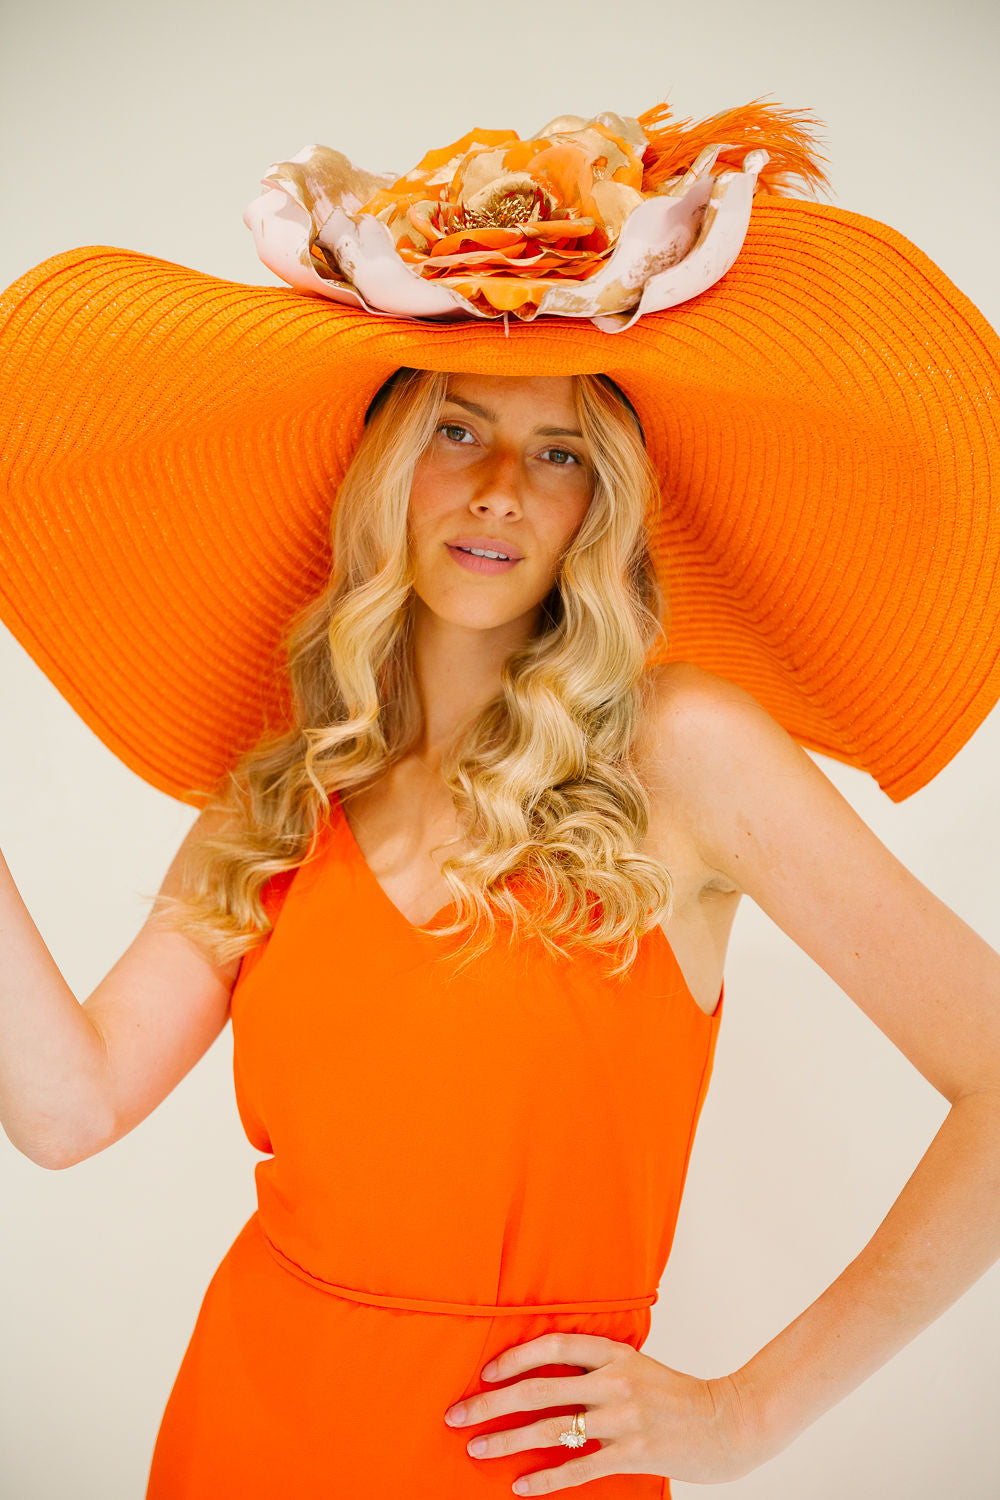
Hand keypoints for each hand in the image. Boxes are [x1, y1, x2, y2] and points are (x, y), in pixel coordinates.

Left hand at [443, 1331, 763, 1492]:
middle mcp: (615, 1381)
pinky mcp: (634, 1454)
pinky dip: (546, 1478)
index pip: (552, 1346)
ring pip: (552, 1430)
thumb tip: (545, 1373)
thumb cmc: (677, 1394)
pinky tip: (519, 1486)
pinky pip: (579, 1468)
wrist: (729, 1421)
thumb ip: (597, 1366)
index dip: (514, 1358)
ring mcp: (624, 1419)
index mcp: (614, 1353)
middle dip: (491, 1403)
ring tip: (477, 1449)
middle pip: (539, 1390)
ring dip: (508, 1441)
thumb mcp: (637, 1365)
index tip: (484, 1373)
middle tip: (457, 1415)